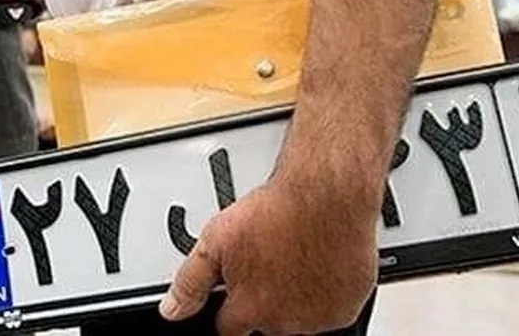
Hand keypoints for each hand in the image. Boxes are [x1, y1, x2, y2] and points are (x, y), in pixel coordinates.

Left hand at [161, 170, 377, 335]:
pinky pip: (330, 309)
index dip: (228, 314)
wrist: (325, 196)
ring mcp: (318, 317)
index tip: (233, 303)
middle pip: (266, 323)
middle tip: (266, 265)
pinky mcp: (346, 308)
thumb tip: (171, 310)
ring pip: (298, 318)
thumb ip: (190, 282)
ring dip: (293, 297)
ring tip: (290, 258)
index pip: (229, 330)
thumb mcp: (214, 240)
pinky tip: (315, 264)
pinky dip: (323, 293)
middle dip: (263, 300)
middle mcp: (284, 320)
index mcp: (250, 308)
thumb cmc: (275, 213)